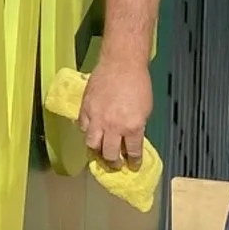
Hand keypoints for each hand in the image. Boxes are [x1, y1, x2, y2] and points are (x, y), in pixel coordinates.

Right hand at [79, 51, 151, 168]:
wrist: (122, 64)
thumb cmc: (138, 83)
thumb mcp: (145, 109)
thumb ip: (137, 126)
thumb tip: (130, 138)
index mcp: (132, 127)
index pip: (132, 152)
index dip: (133, 162)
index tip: (133, 165)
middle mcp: (113, 126)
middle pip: (109, 154)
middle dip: (113, 162)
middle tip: (115, 163)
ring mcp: (97, 118)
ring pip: (92, 145)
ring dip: (97, 151)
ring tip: (100, 151)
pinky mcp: (85, 108)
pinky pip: (83, 127)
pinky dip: (87, 131)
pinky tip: (92, 130)